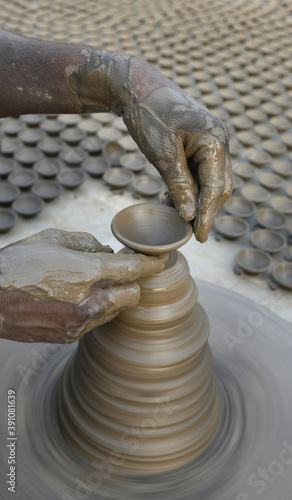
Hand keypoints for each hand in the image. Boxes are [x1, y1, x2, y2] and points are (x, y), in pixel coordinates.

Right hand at [0, 229, 163, 342]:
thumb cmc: (17, 265)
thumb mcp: (51, 239)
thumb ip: (86, 243)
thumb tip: (105, 251)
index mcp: (87, 273)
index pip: (134, 270)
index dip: (152, 265)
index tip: (160, 261)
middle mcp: (89, 301)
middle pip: (133, 296)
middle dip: (133, 283)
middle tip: (122, 272)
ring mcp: (80, 323)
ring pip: (116, 311)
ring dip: (114, 297)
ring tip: (94, 284)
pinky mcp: (70, 336)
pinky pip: (96, 322)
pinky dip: (97, 309)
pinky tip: (79, 299)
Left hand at [120, 58, 231, 242]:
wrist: (136, 87)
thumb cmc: (149, 116)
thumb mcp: (162, 155)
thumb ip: (179, 186)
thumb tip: (189, 216)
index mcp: (215, 140)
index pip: (215, 187)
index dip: (207, 215)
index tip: (199, 237)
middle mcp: (219, 141)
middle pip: (218, 186)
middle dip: (206, 211)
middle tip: (192, 233)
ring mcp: (211, 141)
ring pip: (210, 181)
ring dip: (197, 201)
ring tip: (180, 221)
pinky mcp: (199, 143)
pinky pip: (200, 172)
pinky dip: (190, 189)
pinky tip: (175, 202)